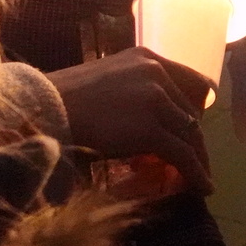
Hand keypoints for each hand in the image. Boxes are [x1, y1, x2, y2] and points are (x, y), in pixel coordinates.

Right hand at [49, 47, 213, 194]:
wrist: (43, 109)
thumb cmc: (63, 100)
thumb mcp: (106, 81)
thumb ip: (132, 91)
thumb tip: (144, 118)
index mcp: (147, 58)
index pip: (192, 82)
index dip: (197, 109)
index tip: (195, 127)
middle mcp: (156, 73)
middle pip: (191, 112)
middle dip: (195, 138)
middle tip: (196, 159)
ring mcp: (154, 100)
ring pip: (190, 134)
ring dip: (199, 159)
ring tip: (201, 178)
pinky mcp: (149, 129)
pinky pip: (182, 154)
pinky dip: (195, 172)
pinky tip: (202, 187)